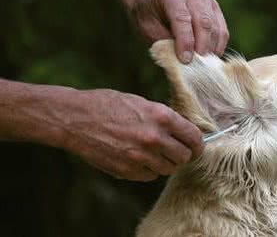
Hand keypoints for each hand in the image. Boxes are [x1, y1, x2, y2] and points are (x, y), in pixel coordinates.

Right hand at [60, 89, 202, 180]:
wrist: (75, 119)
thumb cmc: (108, 105)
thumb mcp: (142, 103)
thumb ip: (164, 118)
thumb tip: (183, 132)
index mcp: (162, 117)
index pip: (194, 137)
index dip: (198, 144)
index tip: (196, 147)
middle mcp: (155, 138)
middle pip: (184, 157)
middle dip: (183, 155)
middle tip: (177, 152)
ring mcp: (141, 157)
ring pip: (168, 169)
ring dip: (165, 163)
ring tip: (154, 153)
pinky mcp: (127, 170)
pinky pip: (149, 176)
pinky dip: (148, 170)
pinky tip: (139, 159)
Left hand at [128, 0, 228, 62]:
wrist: (153, 3)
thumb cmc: (149, 18)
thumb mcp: (148, 30)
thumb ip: (165, 42)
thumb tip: (185, 61)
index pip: (182, 18)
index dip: (185, 41)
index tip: (185, 60)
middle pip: (203, 21)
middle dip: (201, 46)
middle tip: (198, 65)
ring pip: (215, 26)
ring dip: (211, 48)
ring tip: (204, 63)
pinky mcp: (214, 7)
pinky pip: (222, 29)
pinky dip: (218, 45)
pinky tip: (211, 56)